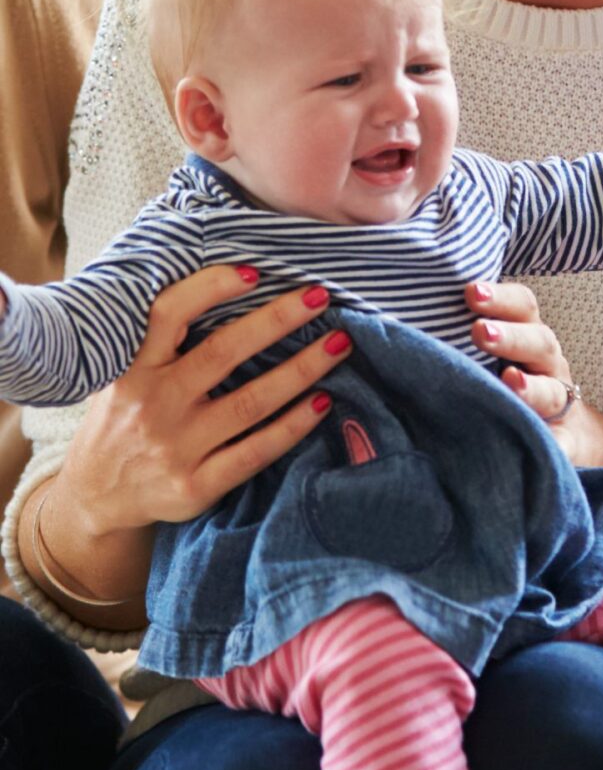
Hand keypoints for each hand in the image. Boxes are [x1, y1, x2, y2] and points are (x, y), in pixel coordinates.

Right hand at [53, 265, 350, 548]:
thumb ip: (161, 342)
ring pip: (251, 402)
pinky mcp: (196, 486)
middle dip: (277, 320)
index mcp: (134, 369)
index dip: (210, 288)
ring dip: (301, 370)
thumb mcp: (124, 375)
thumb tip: (232, 287)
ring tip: (337, 346)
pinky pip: (257, 451)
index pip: (167, 315)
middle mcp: (153, 404)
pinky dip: (294, 426)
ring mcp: (176, 448)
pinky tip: (322, 403)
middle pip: (223, 353)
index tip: (254, 272)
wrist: (97, 496)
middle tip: (320, 297)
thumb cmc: (124, 419)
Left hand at [466, 278, 594, 454]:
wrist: (560, 430)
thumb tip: (397, 319)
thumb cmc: (508, 380)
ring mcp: (557, 403)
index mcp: (528, 337)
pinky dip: (556, 445)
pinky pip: (562, 444)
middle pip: (539, 343)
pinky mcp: (562, 442)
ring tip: (510, 382)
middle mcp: (546, 365)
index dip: (500, 298)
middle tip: (479, 331)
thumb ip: (462, 336)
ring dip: (532, 387)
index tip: (470, 292)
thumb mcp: (492, 352)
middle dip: (510, 337)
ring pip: (552, 392)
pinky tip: (548, 446)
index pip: (523, 307)